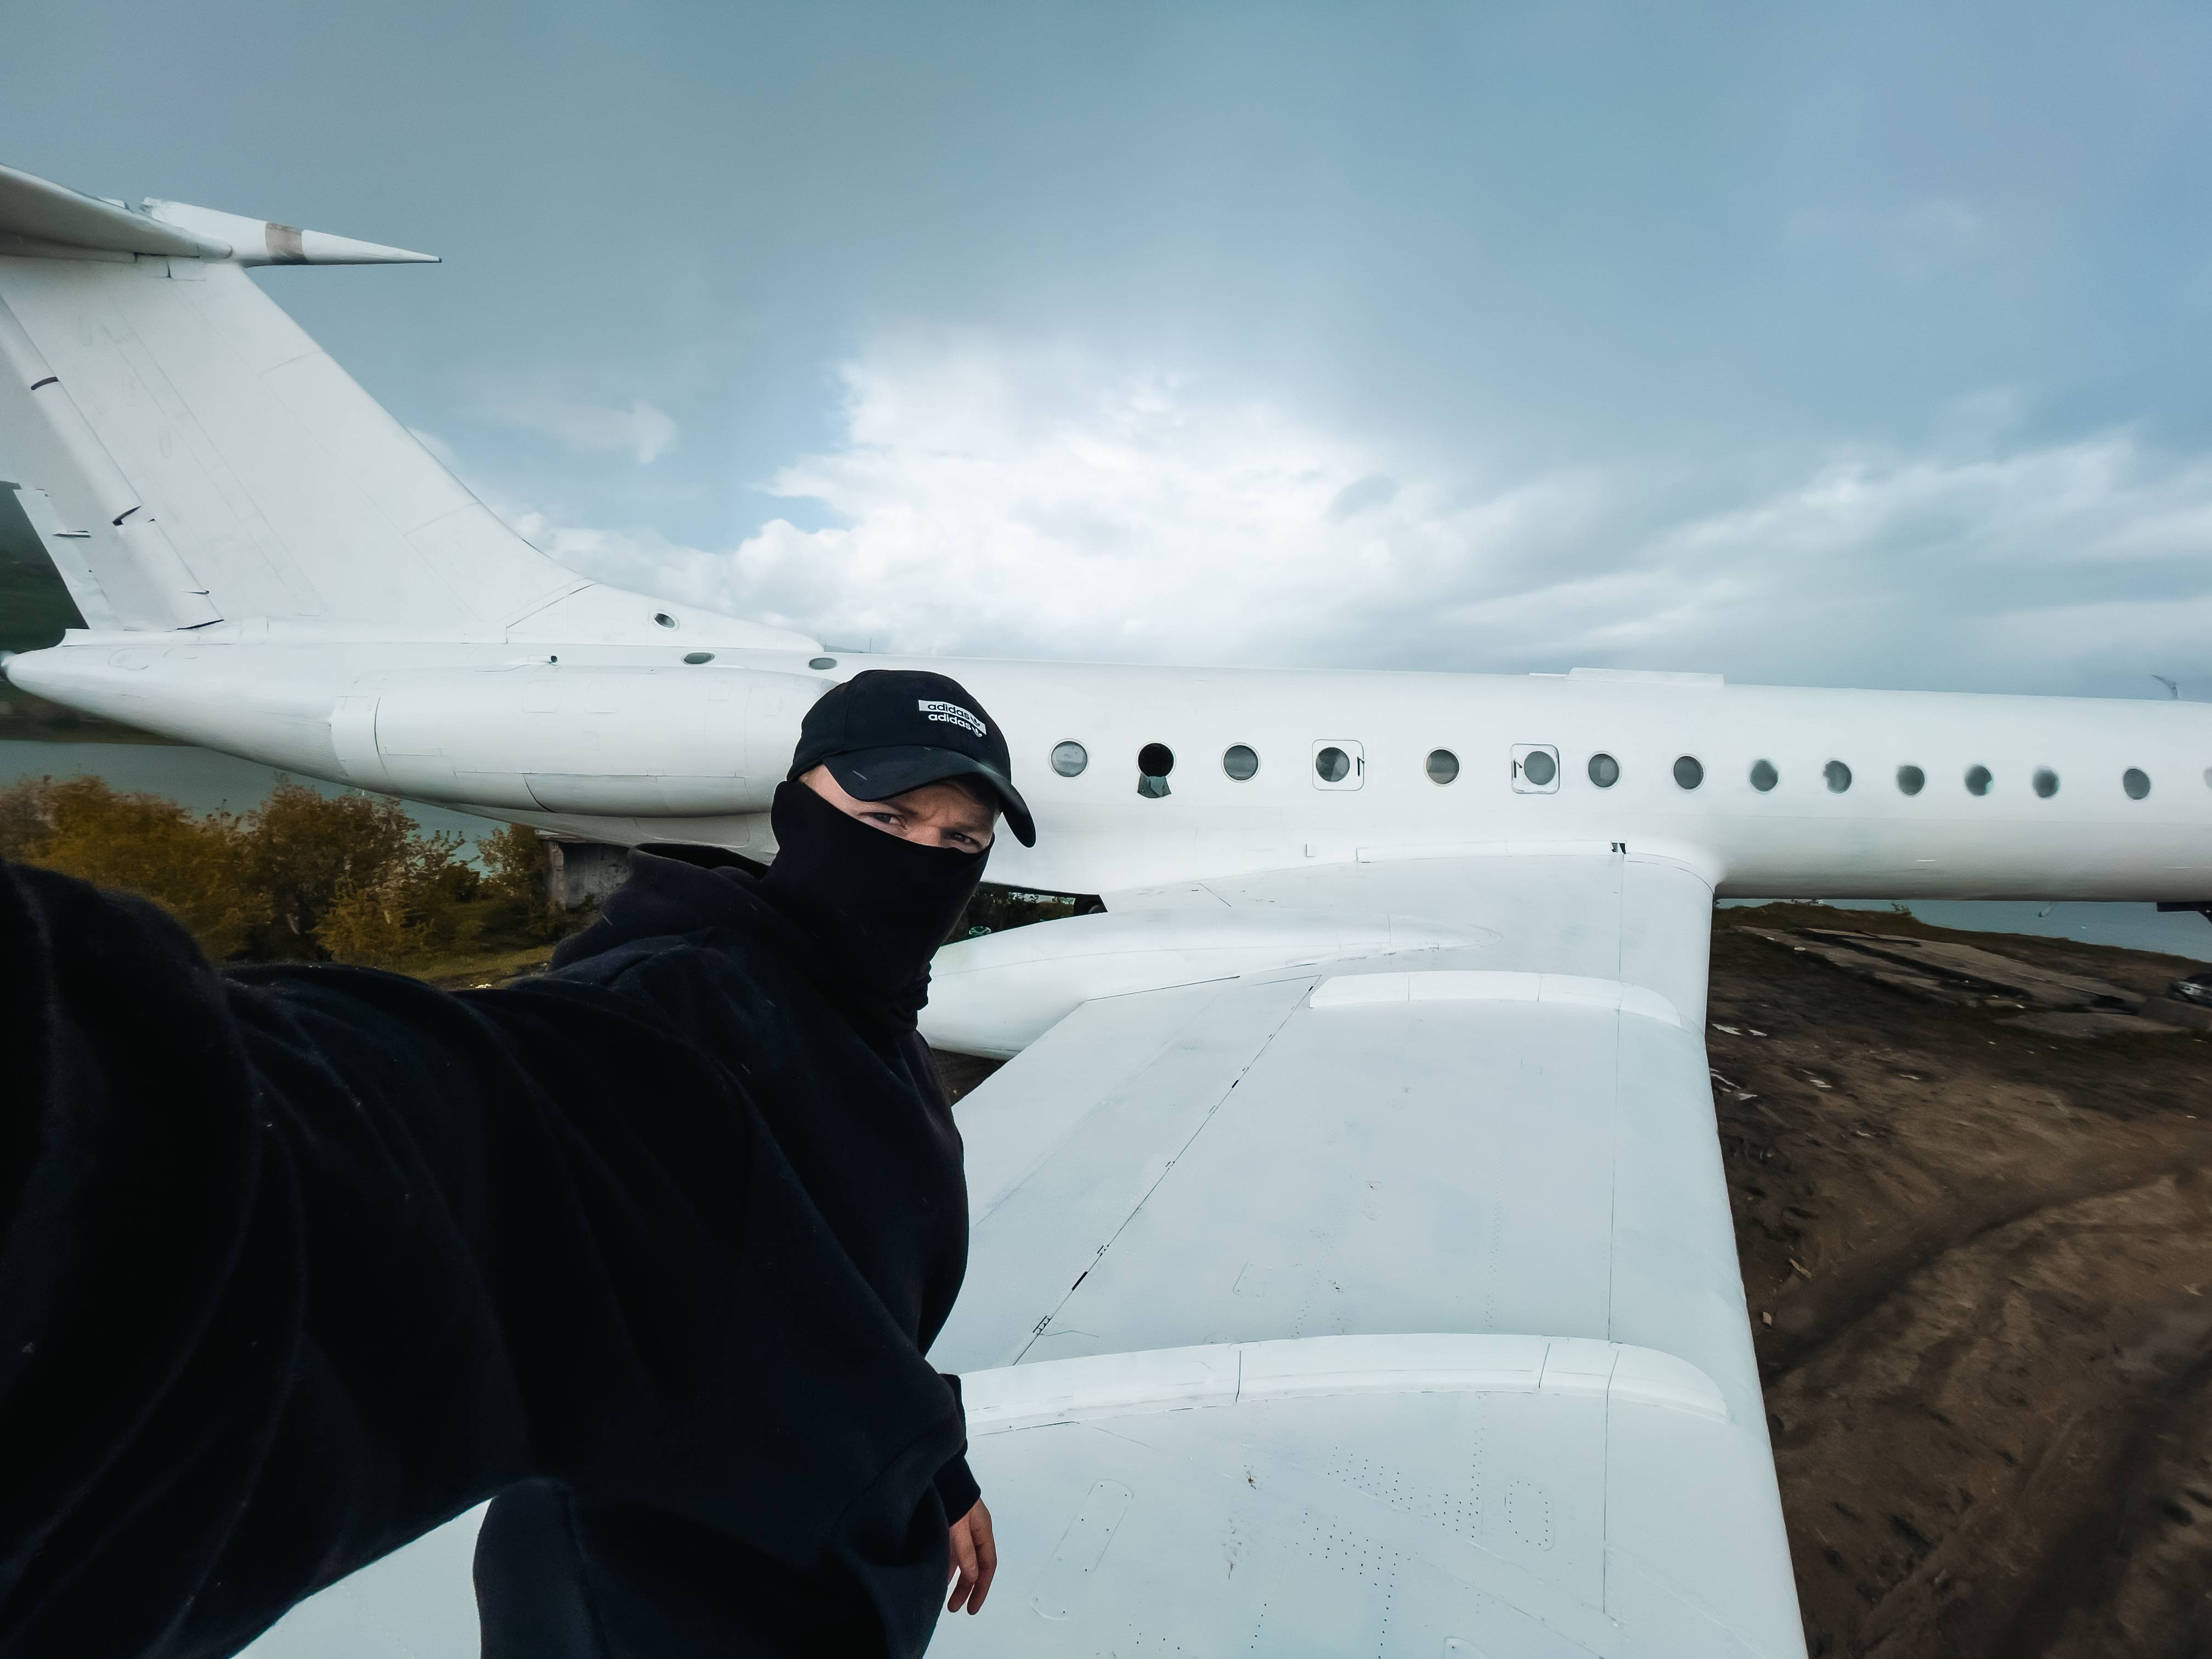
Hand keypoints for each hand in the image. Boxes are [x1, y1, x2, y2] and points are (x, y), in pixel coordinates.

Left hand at [947, 1497, 996, 1614]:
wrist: (939, 1471)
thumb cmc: (952, 1494)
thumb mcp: (959, 1526)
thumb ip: (965, 1552)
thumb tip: (972, 1577)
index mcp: (983, 1530)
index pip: (987, 1566)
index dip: (981, 1588)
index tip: (972, 1607)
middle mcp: (975, 1532)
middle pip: (975, 1566)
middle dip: (967, 1588)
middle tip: (956, 1608)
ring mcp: (962, 1530)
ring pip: (962, 1561)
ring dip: (956, 1579)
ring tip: (945, 1598)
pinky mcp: (949, 1527)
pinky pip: (951, 1552)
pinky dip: (947, 1566)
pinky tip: (938, 1577)